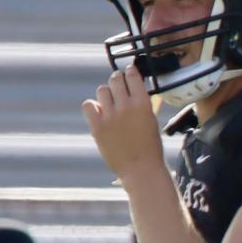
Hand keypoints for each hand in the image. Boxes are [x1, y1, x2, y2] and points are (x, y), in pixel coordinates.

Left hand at [82, 63, 165, 180]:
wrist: (140, 170)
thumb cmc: (151, 147)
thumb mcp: (153, 122)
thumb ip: (146, 104)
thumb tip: (140, 89)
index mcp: (143, 104)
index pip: (132, 76)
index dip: (129, 72)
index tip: (129, 73)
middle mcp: (126, 106)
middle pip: (115, 79)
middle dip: (117, 80)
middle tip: (119, 86)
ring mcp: (110, 116)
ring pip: (102, 90)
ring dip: (107, 94)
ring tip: (110, 103)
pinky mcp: (97, 126)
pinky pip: (89, 105)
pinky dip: (93, 107)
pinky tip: (100, 113)